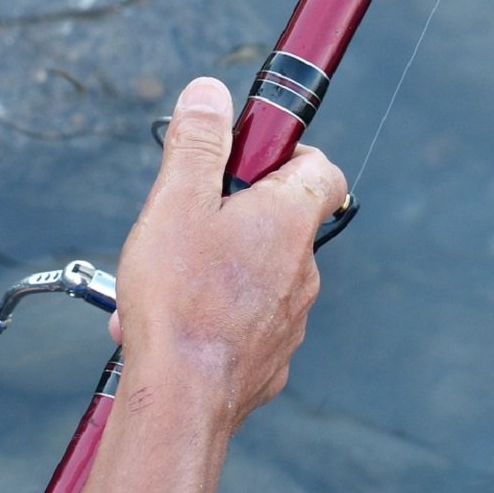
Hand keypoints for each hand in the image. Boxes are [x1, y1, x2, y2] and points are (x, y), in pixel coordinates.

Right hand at [110, 76, 346, 429]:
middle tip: (190, 223)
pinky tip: (178, 324)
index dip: (291, 155)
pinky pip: (249, 322)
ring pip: (260, 275)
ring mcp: (290, 319)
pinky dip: (220, 315)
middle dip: (237, 215)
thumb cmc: (180, 300)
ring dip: (222, 268)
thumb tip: (211, 94)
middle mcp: (302, 269)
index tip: (251, 159)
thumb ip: (199, 143)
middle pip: (282, 222)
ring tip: (171, 282)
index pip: (322, 170)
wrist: (182, 398)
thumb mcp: (177, 201)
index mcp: (288, 220)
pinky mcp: (270, 358)